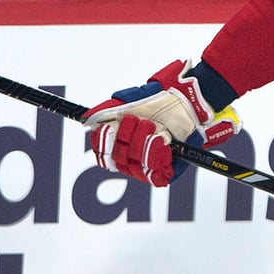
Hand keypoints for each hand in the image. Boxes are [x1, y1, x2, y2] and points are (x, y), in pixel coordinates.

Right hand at [83, 60, 240, 185]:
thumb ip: (106, 110)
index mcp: (121, 144)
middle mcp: (133, 158)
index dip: (104, 143)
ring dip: (145, 140)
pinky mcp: (167, 171)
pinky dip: (157, 152)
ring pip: (135, 165)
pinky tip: (164, 140)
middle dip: (128, 136)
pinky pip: (154, 173)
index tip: (111, 127)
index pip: (102, 155)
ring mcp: (150, 166)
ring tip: (158, 127)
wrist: (187, 101)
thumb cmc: (159, 100)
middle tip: (143, 121)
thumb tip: (86, 121)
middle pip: (117, 159)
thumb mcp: (129, 101)